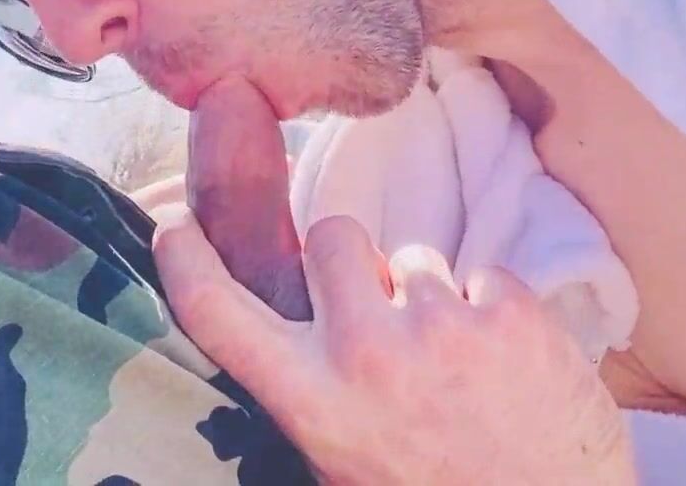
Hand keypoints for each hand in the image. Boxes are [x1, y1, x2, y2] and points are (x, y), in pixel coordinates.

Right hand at [156, 211, 633, 484]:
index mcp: (316, 404)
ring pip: (415, 256)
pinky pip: (485, 275)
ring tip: (455, 359)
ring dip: (429, 294)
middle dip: (352, 262)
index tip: (174, 225)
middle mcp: (367, 355)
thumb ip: (310, 393)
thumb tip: (289, 326)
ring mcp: (442, 328)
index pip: (220, 312)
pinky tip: (505, 363)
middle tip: (378, 307)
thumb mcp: (343, 461)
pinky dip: (494, 310)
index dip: (185, 259)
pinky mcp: (511, 314)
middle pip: (332, 239)